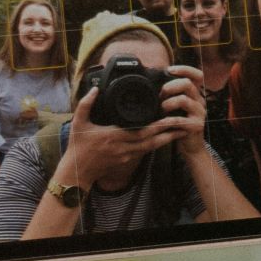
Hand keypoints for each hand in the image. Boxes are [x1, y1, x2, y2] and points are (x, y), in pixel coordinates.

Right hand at [56, 88, 184, 185]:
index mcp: (113, 136)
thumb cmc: (78, 146)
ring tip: (180, 130)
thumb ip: (86, 104)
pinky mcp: (127, 161)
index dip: (156, 125)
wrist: (77, 171)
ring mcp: (126, 156)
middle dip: (168, 132)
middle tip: (183, 122)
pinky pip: (145, 152)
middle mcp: (123, 147)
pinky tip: (166, 138)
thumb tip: (95, 89)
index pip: (140, 130)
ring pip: (151, 148)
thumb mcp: (78, 122)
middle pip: (151, 140)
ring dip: (166, 140)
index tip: (168, 116)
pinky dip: (156, 145)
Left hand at [159, 65, 209, 156]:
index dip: (185, 69)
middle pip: (188, 84)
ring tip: (162, 109)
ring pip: (184, 100)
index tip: (169, 70)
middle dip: (170, 87)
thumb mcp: (175, 107)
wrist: (191, 146)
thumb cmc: (179, 124)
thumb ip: (170, 95)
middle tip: (161, 95)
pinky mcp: (196, 126)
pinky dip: (167, 120)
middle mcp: (200, 101)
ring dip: (168, 103)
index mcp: (195, 94)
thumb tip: (152, 82)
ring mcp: (200, 113)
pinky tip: (161, 122)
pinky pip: (180, 119)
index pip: (197, 75)